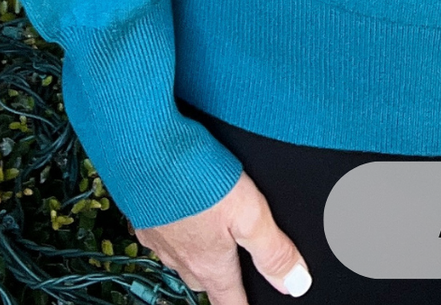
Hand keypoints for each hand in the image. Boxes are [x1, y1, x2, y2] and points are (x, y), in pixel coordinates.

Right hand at [134, 170, 311, 302]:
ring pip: (184, 258)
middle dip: (224, 277)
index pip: (231, 302)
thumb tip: (296, 282)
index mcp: (210, 264)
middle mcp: (182, 260)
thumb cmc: (196, 178)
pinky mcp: (145, 219)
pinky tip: (184, 209)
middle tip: (238, 267)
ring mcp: (160, 240)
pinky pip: (164, 236)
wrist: (144, 150)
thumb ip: (273, 250)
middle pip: (208, 280)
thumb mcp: (249, 213)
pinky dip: (177, 230)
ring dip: (200, 252)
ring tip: (214, 235)